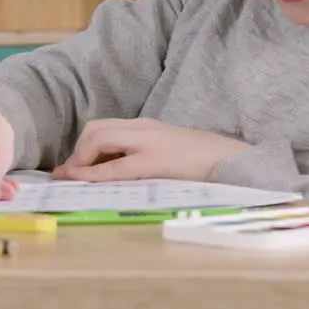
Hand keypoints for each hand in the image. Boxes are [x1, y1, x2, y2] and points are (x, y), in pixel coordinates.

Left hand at [52, 117, 248, 182]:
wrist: (238, 163)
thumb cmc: (207, 164)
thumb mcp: (172, 154)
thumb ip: (146, 157)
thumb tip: (114, 172)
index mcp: (149, 128)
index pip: (105, 128)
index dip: (83, 147)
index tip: (72, 167)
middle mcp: (145, 129)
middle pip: (96, 129)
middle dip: (77, 152)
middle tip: (70, 176)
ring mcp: (150, 143)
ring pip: (99, 139)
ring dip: (80, 160)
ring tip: (72, 180)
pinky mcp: (155, 162)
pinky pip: (116, 166)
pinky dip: (93, 173)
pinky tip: (82, 181)